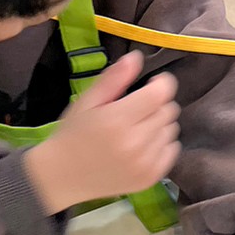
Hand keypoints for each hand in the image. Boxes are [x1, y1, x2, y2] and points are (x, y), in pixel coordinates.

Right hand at [24, 50, 179, 214]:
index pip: (160, 94)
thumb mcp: (87, 101)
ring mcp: (145, 163)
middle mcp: (135, 143)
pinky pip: (172, 150)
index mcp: (118, 120)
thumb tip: (137, 57)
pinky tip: (142, 144)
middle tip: (136, 109)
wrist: (62, 176)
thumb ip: (114, 78)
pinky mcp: (151, 177)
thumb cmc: (73, 134)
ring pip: (172, 130)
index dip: (161, 83)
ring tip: (137, 128)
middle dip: (156, 104)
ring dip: (160, 124)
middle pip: (169, 111)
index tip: (152, 83)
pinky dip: (162, 144)